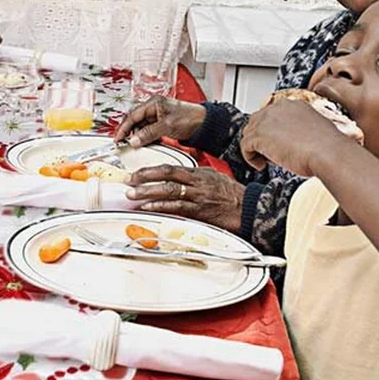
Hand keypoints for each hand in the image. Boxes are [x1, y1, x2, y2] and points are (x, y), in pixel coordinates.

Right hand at [114, 97, 204, 147]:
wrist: (205, 124)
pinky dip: (146, 138)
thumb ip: (148, 133)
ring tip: (138, 144)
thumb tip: (134, 140)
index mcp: (153, 103)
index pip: (132, 115)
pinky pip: (149, 131)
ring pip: (141, 127)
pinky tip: (148, 143)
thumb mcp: (167, 126)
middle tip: (125, 143)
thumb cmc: (191, 118)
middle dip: (130, 132)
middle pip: (135, 121)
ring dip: (138, 136)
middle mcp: (154, 108)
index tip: (118, 138)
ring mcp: (157, 116)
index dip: (123, 128)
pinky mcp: (162, 124)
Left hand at [125, 166, 245, 232]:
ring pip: (168, 191)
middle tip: (128, 181)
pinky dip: (160, 207)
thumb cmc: (232, 196)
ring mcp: (198, 197)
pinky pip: (177, 207)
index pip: (170, 167)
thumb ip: (194, 178)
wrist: (250, 208)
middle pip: (166, 175)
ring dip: (147, 193)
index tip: (135, 173)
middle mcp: (197, 182)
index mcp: (199, 173)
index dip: (150, 170)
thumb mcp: (213, 179)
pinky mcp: (200, 211)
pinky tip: (148, 208)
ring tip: (132, 195)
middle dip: (144, 177)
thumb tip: (176, 179)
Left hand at [239, 97, 347, 174]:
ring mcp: (267, 119)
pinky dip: (250, 158)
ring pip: (249, 134)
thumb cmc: (328, 147)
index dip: (270, 131)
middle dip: (260, 138)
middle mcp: (278, 108)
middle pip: (256, 122)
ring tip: (266, 160)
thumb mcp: (315, 132)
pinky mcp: (259, 134)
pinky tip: (261, 165)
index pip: (272, 115)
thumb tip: (292, 143)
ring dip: (255, 148)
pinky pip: (245, 146)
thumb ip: (300, 132)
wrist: (328, 153)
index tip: (274, 143)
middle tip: (268, 153)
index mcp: (294, 105)